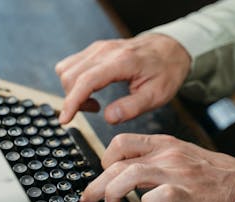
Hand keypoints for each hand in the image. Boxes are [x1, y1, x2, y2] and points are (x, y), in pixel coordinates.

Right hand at [55, 34, 190, 123]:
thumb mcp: (156, 95)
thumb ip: (132, 107)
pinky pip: (71, 65)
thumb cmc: (165, 71)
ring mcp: (98, 48)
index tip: (65, 119)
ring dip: (72, 91)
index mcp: (122, 62)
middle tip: (94, 110)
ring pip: (66, 70)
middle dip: (74, 100)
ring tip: (93, 102)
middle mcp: (105, 51)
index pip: (86, 81)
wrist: (169, 49)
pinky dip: (73, 82)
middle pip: (71, 76)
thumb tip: (109, 118)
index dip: (72, 102)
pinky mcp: (94, 50)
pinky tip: (90, 90)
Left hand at [81, 134, 234, 201]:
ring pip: (131, 175)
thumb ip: (154, 161)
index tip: (100, 175)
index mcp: (163, 145)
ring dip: (113, 194)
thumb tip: (124, 173)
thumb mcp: (180, 157)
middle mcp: (166, 156)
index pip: (121, 142)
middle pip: (118, 164)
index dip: (104, 159)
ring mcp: (176, 173)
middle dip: (97, 183)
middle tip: (89, 198)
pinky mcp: (186, 193)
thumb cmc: (212, 176)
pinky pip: (157, 197)